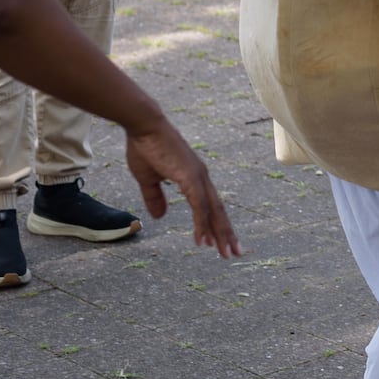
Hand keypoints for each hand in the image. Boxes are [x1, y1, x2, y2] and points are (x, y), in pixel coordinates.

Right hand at [124, 120, 241, 257]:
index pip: (209, 205)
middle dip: (226, 233)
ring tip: (226, 252)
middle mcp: (201, 177)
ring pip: (213, 210)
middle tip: (235, 252)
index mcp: (194, 176)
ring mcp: (197, 176)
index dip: (214, 224)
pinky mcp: (189, 176)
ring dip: (219, 233)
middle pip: (218, 210)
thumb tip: (160, 217)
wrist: (144, 126)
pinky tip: (203, 240)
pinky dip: (202, 223)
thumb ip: (155, 197)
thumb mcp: (148, 179)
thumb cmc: (145, 147)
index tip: (218, 242)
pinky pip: (199, 205)